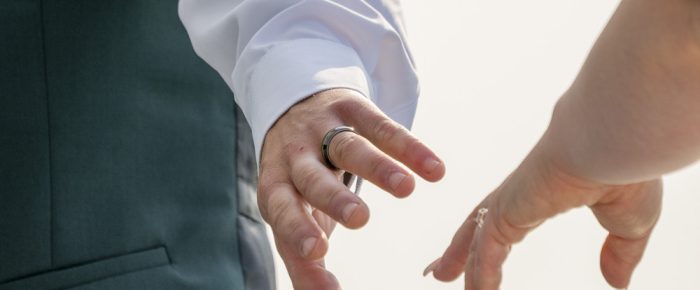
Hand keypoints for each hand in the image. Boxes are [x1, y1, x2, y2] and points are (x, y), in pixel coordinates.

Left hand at [258, 88, 444, 288]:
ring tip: (406, 189)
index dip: (296, 229)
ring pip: (349, 148)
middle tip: (360, 219)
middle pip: (312, 178)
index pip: (281, 210)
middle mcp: (296, 158)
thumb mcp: (295, 214)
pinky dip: (408, 147)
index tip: (319, 252)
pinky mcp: (351, 108)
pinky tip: (434, 170)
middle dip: (335, 198)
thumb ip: (304, 262)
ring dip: (378, 168)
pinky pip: (381, 125)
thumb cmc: (299, 180)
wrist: (294, 107)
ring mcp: (323, 129)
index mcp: (276, 187)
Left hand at [424, 144, 661, 289]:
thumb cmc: (625, 170)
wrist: (615, 143)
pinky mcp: (508, 208)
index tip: (477, 252)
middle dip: (458, 249)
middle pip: (478, 226)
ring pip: (475, 238)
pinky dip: (481, 273)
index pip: (504, 221)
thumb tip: (616, 283)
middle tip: (440, 270)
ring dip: (458, 261)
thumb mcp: (628, 224)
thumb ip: (619, 252)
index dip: (490, 240)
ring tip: (439, 277)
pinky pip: (486, 249)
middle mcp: (519, 196)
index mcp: (540, 194)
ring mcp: (510, 200)